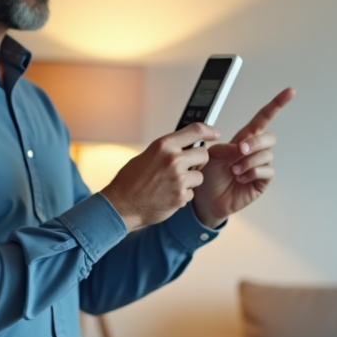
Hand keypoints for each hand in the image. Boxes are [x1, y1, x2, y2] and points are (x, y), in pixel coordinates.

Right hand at [101, 123, 220, 231]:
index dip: (209, 130)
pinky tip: (168, 195)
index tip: (215, 133)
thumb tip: (185, 146)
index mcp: (163, 146)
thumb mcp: (147, 156)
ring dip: (190, 180)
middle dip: (198, 160)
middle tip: (187, 166)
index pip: (195, 131)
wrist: (121, 205)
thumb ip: (167, 150)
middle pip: (204, 154)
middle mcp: (173, 160)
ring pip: (200, 176)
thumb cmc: (130, 181)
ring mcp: (178, 179)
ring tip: (172, 184)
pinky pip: (192, 193)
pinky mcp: (181, 197)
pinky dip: (183, 195)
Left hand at [193, 88, 295, 228]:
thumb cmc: (209, 175)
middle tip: (240, 150)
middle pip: (269, 137)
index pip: (263, 118)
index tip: (290, 92)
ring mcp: (260, 166)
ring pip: (266, 155)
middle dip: (255, 142)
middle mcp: (255, 151)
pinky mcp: (262, 181)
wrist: (206, 199)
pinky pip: (266, 171)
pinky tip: (241, 177)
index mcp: (244, 139)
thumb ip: (226, 147)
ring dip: (248, 161)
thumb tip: (243, 145)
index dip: (277, 105)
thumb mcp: (211, 155)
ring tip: (234, 170)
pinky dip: (252, 173)